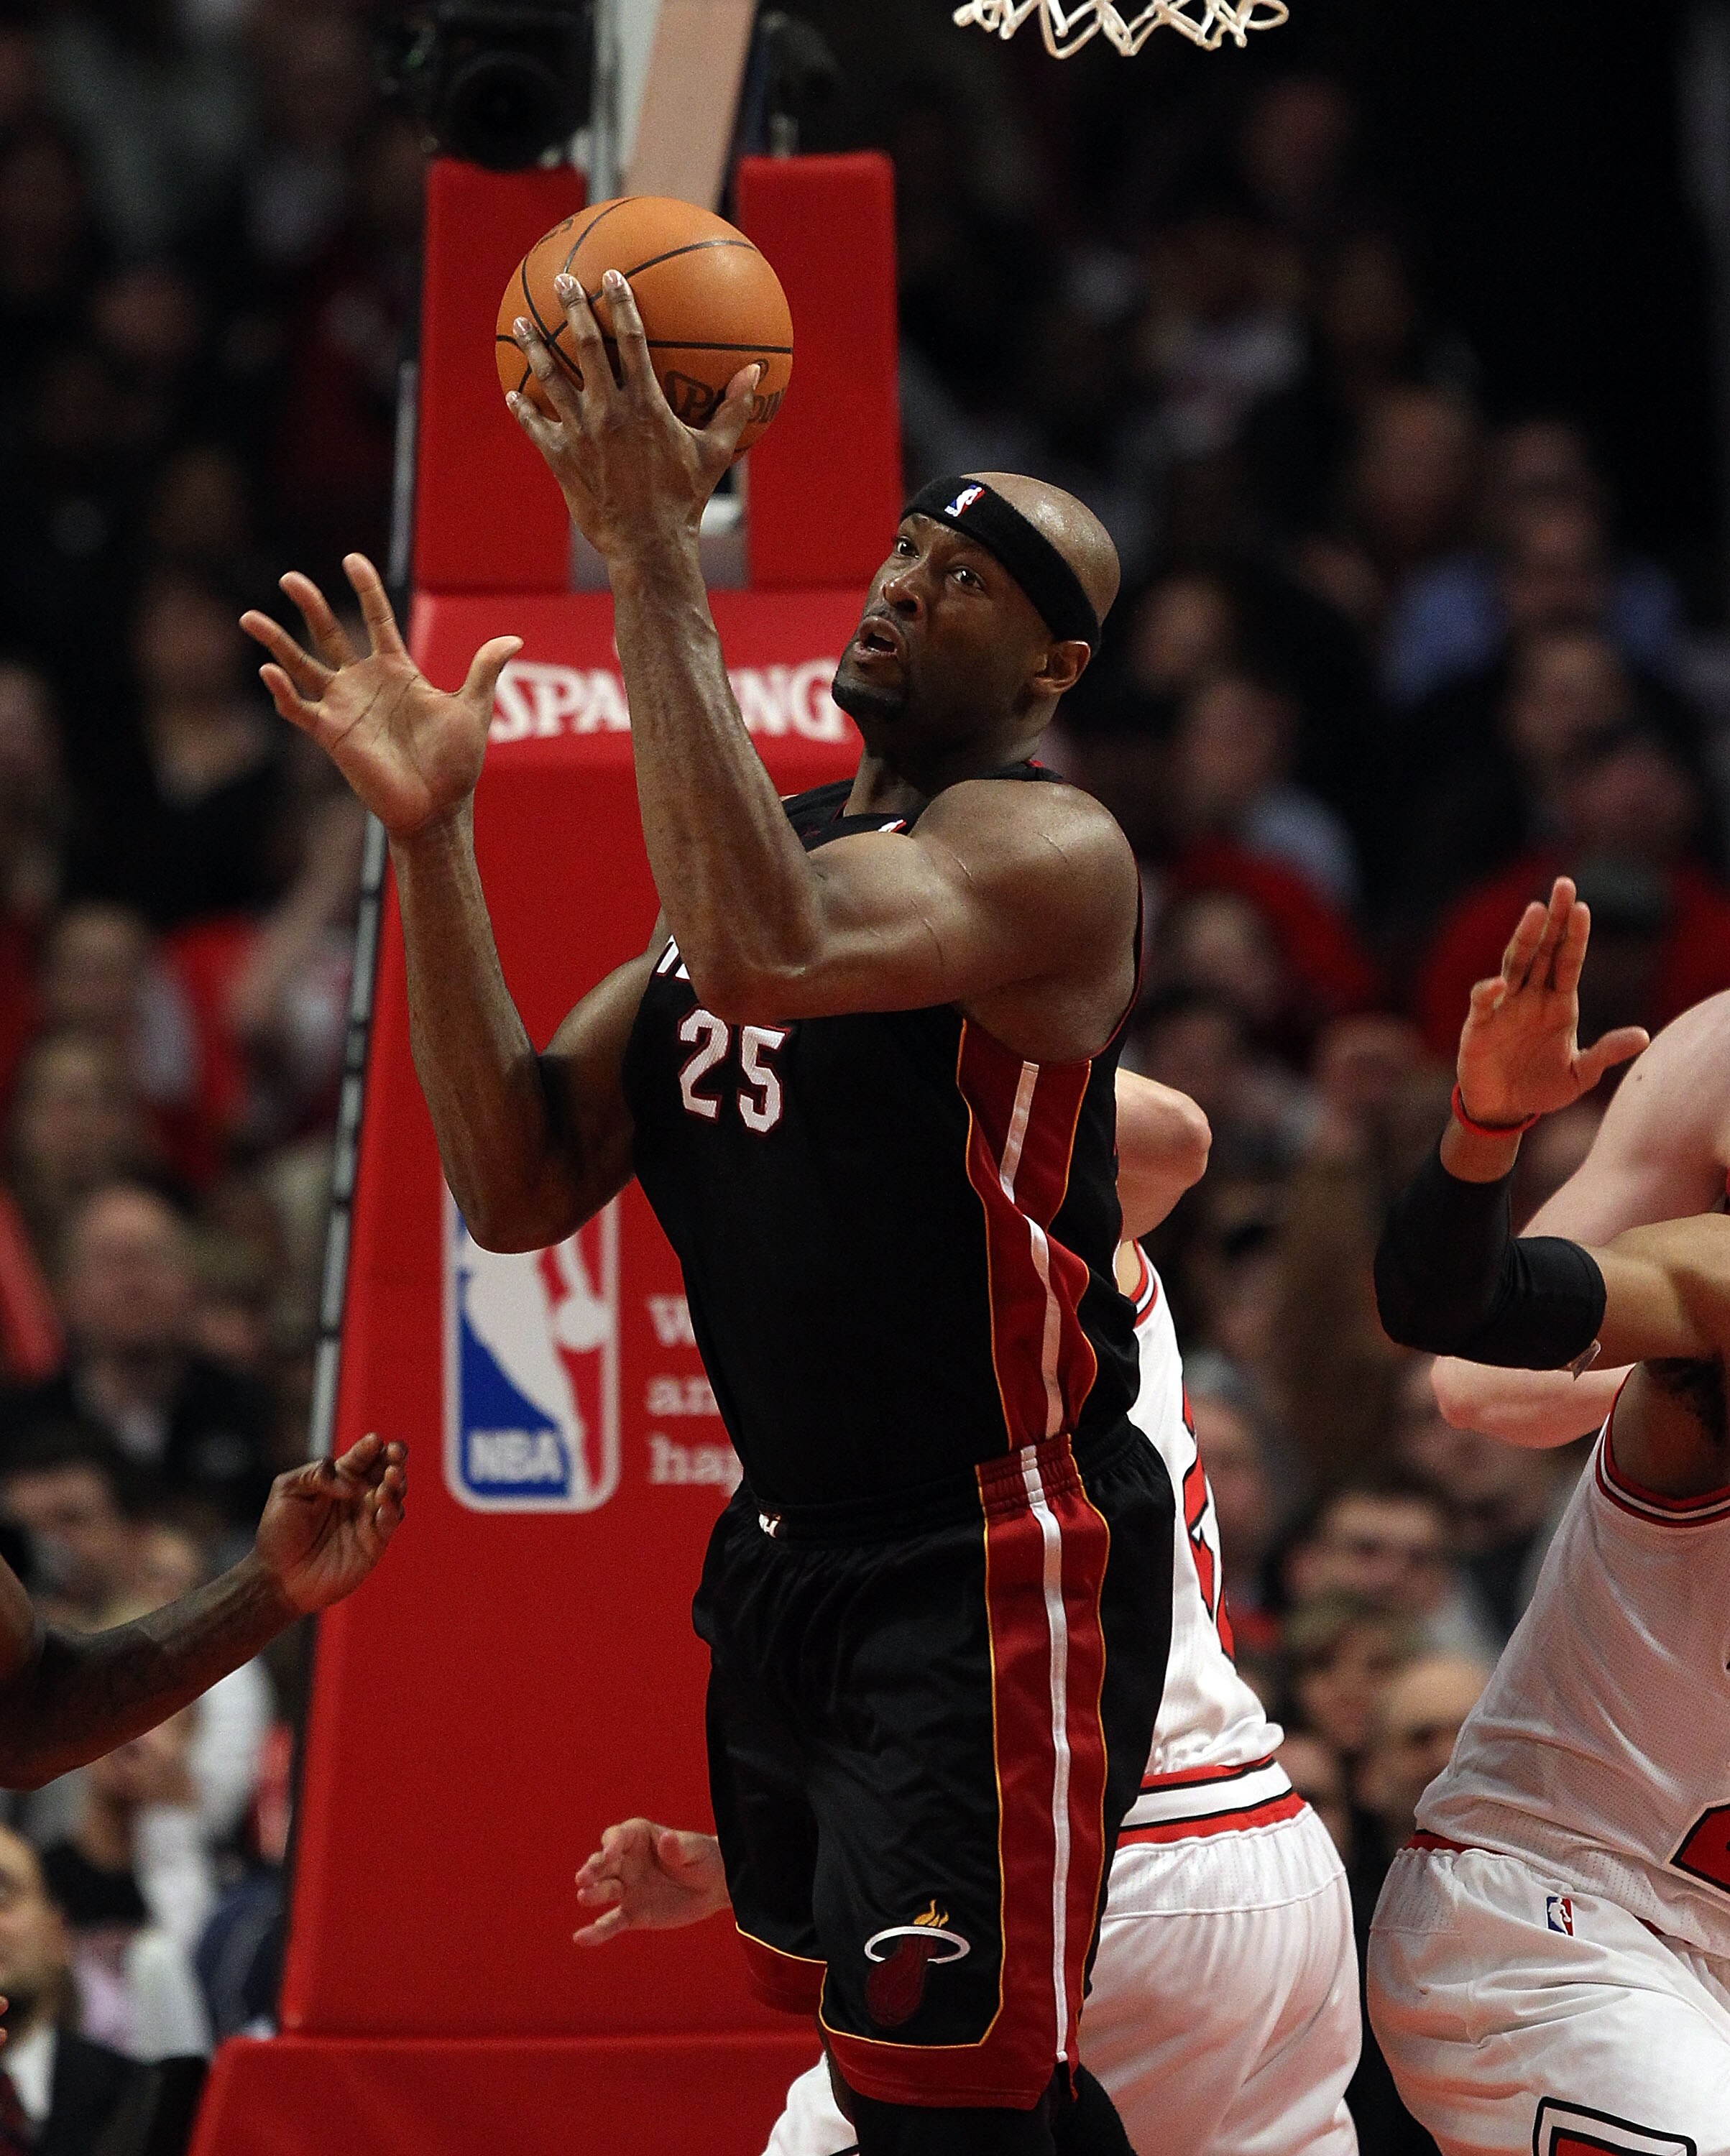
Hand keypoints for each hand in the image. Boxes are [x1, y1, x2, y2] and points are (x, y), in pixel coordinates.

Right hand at [241, 556, 519, 841]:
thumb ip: (483, 671)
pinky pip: (299, 709)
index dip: (366, 590)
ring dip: (277, 643)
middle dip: (311, 605)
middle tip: (289, 577)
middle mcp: (365, 683)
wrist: (438, 808)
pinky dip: (282, 692)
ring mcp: (345, 707)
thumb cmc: (456, 763)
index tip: (352, 560)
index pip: (377, 619)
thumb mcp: (472, 709)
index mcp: (398, 670)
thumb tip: (514, 638)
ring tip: (250, 616)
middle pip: (330, 634)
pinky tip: (268, 671)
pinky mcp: (332, 735)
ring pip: (302, 666)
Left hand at [252, 1434, 407, 1615]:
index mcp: (339, 1478)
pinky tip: (384, 1501)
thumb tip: (348, 1484)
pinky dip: (392, 1509)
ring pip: (394, 1492)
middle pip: (386, 1468)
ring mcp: (368, 1517)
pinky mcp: (374, 1542)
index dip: (370, 1446)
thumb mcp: (287, 1490)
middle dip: (395, 1456)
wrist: (277, 1577)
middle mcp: (358, 1494)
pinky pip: (390, 1521)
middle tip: (395, 1451)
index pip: (361, 1456)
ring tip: (391, 1476)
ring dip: (397, 1481)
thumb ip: (315, 1474)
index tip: (373, 1440)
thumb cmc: (278, 1532)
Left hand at [507, 269, 759, 565]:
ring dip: (534, 346)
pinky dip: (521, 407)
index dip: (620, 303)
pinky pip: (533, 425)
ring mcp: (579, 433)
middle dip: (572, 307)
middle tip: (563, 280)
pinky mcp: (559, 457)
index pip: (631, 339)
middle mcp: (608, 410)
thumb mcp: (715, 453)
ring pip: (550, 377)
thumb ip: (733, 410)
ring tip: (522, 323)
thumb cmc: (684, 500)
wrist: (647, 545)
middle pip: (585, 345)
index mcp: (645, 403)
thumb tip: (757, 372)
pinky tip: (511, 392)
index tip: (611, 276)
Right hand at [573, 1817, 728, 1945]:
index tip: (610, 1854)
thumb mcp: (695, 1850)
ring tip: (584, 1897)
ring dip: (592, 1894)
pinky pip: (611, 1923)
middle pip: (603, 1863)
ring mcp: (627, 1889)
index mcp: (639, 1837)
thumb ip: (679, 1847)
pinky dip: (596, 1932)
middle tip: (584, 1878)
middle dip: (593, 1869)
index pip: (617, 1836)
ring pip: (603, 1891)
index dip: (611, 1844)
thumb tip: (666, 1840)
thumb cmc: (703, 1858)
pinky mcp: (632, 1914)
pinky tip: (581, 1938)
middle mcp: (626, 1861)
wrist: (714, 1887)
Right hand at [1456, 878, 1648, 1126]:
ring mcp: (1504, 1007)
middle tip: (1562, 885)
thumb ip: (1606, 1053)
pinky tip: (1500, 984)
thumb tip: (1644, 1036)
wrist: (1504, 1109)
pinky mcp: (1479, 1025)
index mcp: (1559, 1004)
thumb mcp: (1580, 1075)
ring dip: (1524, 938)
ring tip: (1535, 912)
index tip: (1583, 907)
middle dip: (1552, 918)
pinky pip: (1483, 1002)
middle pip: (1543, 950)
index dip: (1575, 935)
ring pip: (1515, 964)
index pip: (1569, 961)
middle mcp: (1531, 997)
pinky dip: (1489, 992)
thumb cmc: (1542, 1088)